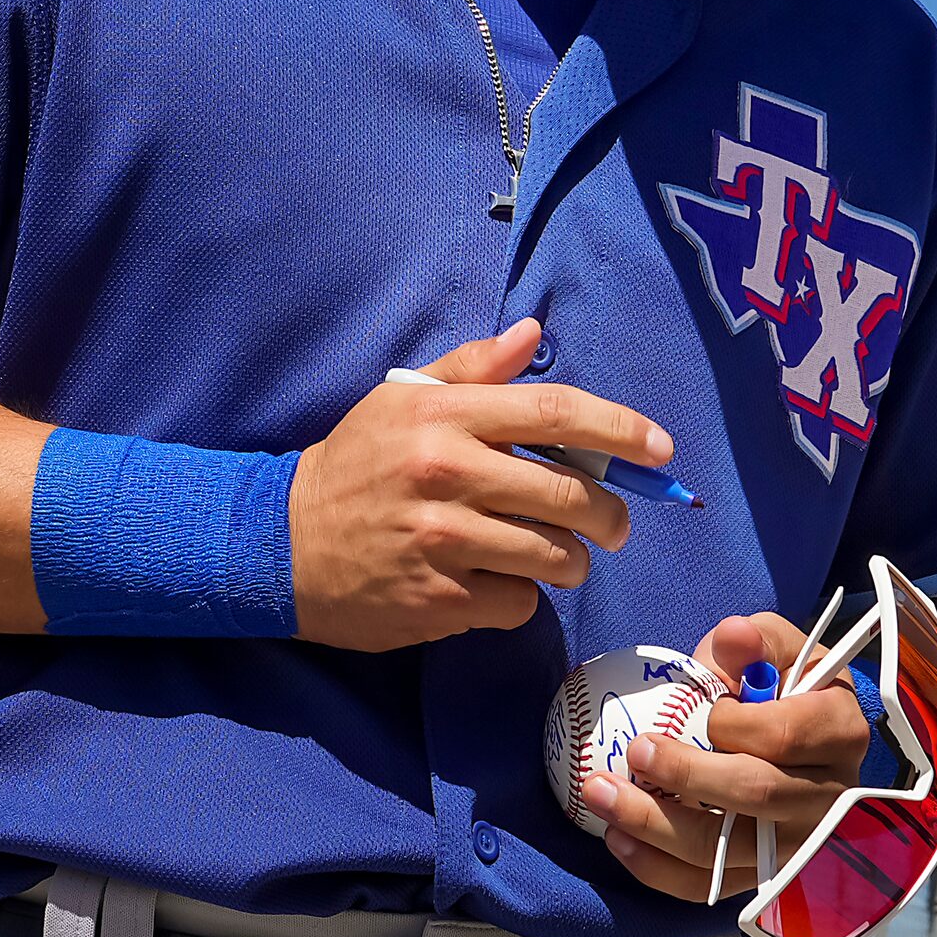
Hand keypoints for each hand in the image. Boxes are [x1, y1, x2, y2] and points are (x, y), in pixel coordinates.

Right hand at [289, 322, 672, 651]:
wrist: (276, 544)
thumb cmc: (354, 464)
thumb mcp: (402, 401)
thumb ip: (473, 368)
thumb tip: (534, 333)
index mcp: (444, 417)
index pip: (557, 412)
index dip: (621, 430)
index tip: (660, 448)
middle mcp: (447, 475)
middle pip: (571, 494)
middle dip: (612, 513)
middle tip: (615, 523)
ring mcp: (442, 542)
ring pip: (555, 556)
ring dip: (572, 562)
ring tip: (559, 556)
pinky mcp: (437, 601)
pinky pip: (518, 602)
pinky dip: (522, 597)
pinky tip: (499, 584)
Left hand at [586, 613, 874, 901]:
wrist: (809, 748)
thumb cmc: (791, 691)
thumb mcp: (784, 652)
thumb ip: (757, 640)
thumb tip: (732, 635)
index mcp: (839, 731)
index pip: (785, 734)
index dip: (734, 724)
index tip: (697, 711)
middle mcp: (830, 796)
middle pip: (756, 795)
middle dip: (687, 775)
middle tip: (635, 751)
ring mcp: (797, 845)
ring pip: (726, 850)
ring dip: (655, 825)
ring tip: (602, 795)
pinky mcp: (761, 877)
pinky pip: (707, 885)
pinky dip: (657, 867)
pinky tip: (618, 837)